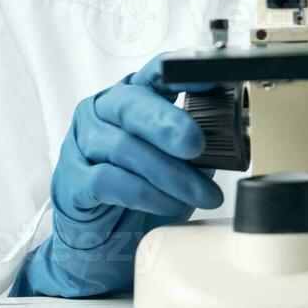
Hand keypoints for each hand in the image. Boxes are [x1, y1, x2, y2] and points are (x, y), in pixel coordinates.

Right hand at [11, 54, 223, 296]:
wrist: (106, 235)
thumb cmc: (146, 183)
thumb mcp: (178, 155)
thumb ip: (198, 138)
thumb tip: (234, 135)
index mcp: (136, 93)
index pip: (159, 71)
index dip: (186, 72)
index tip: (215, 79)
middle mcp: (104, 110)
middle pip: (133, 104)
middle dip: (169, 124)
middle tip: (197, 144)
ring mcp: (82, 143)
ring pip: (126, 147)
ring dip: (172, 174)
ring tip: (203, 194)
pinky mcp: (72, 179)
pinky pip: (111, 181)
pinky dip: (148, 194)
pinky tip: (171, 204)